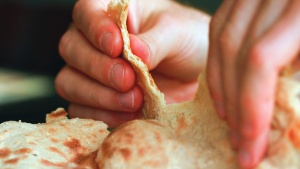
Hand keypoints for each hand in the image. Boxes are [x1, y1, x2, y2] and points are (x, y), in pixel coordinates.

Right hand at [55, 0, 209, 127]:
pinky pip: (82, 109)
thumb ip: (155, 41)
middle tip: (128, 79)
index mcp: (114, 13)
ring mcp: (94, 72)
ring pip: (69, 82)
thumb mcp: (177, 33)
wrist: (197, 73)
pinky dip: (102, 115)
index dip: (95, 29)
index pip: (86, 13)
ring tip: (134, 100)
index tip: (117, 47)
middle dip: (98, 68)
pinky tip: (129, 114)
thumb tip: (133, 51)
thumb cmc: (187, 41)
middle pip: (70, 49)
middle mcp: (96, 41)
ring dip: (99, 95)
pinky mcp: (99, 100)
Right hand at [207, 0, 299, 167]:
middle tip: (240, 143)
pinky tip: (223, 87)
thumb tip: (293, 121)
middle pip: (236, 53)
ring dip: (222, 88)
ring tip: (228, 120)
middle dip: (236, 105)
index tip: (253, 143)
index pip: (261, 59)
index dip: (252, 105)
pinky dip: (218, 61)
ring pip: (223, 41)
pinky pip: (220, 27)